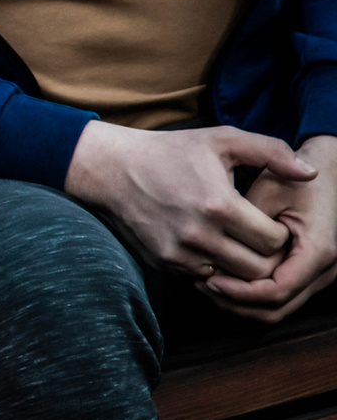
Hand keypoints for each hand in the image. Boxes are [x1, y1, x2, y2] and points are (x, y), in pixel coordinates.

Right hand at [64, 122, 315, 286]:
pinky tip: (208, 245)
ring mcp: (178, 253)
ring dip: (239, 265)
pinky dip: (211, 267)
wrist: (110, 169)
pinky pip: (203, 278)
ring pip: (232, 280)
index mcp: (219, 205)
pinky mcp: (163, 263)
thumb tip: (309, 173)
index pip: (274, 241)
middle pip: (257, 269)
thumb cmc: (170, 151)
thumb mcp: (222, 140)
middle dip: (265, 256)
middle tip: (259, 238)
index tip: (270, 221)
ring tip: (236, 243)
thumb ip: (271, 151)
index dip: (279, 233)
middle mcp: (199, 235)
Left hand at [215, 134, 336, 321]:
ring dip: (240, 303)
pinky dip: (249, 296)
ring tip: (206, 284)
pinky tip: (222, 279)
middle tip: (200, 285)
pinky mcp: (308, 274)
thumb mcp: (268, 191)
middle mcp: (325, 269)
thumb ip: (247, 221)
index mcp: (317, 250)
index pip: (277, 291)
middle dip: (235, 303)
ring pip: (276, 309)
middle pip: (276, 308)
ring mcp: (319, 275)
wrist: (326, 174)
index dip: (240, 293)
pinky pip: (278, 297)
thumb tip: (220, 254)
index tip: (209, 280)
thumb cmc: (294, 181)